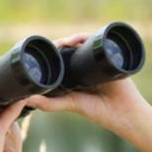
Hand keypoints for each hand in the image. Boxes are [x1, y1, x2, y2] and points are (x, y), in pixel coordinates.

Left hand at [25, 32, 151, 137]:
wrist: (124, 113)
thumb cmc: (99, 111)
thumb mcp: (71, 104)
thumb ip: (50, 103)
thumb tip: (27, 100)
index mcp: (76, 74)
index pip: (62, 58)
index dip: (52, 53)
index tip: (40, 53)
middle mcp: (86, 65)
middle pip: (71, 48)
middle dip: (59, 44)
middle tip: (50, 47)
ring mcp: (98, 60)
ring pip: (83, 43)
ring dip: (72, 39)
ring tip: (62, 43)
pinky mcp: (110, 57)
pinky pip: (98, 42)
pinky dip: (86, 38)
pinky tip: (76, 40)